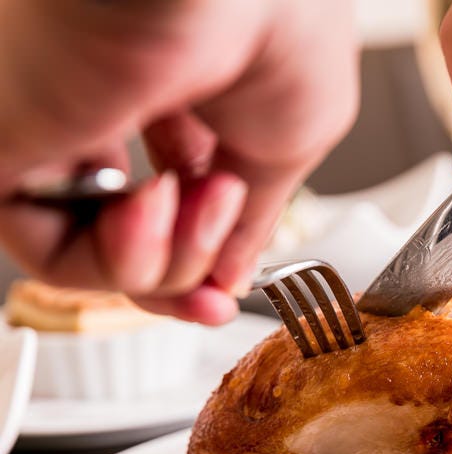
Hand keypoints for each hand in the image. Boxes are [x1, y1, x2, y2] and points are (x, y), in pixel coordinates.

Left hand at [0, 0, 358, 323]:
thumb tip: (232, 278)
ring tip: (201, 206)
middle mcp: (120, 105)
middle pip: (132, 237)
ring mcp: (66, 123)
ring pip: (96, 254)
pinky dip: (115, 261)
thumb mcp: (292, 145)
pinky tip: (157, 207)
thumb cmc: (280, 20)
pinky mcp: (14, 140)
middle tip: (215, 293)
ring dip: (166, 265)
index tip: (225, 296)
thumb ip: (254, 223)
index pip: (178, 200)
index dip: (205, 261)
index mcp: (186, 95)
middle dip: (183, 282)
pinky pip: (52, 250)